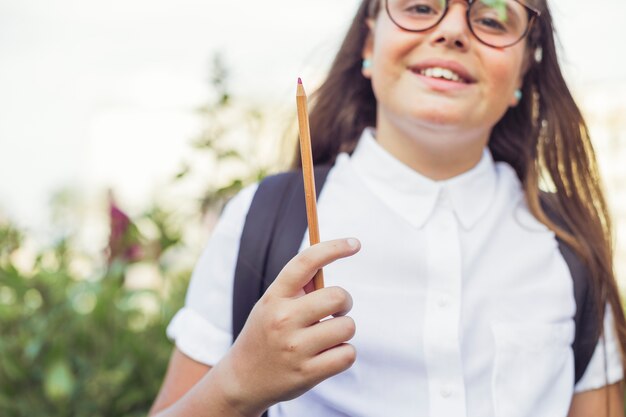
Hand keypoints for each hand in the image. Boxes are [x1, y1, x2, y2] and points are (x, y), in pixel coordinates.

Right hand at [215, 238, 360, 415]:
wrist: (241, 379)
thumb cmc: (265, 334)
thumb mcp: (271, 305)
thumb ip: (298, 287)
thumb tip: (329, 259)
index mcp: (274, 297)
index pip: (305, 262)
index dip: (333, 248)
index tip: (354, 243)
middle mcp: (283, 319)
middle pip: (337, 296)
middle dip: (344, 303)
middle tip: (335, 311)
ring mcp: (295, 348)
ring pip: (347, 327)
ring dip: (343, 331)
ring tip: (326, 337)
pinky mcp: (307, 373)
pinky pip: (348, 354)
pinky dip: (344, 354)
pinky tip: (327, 355)